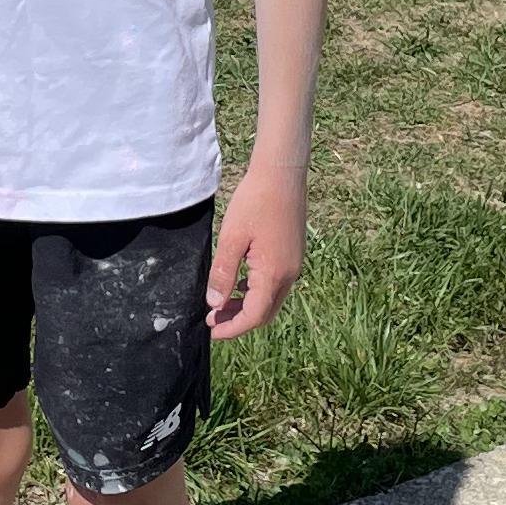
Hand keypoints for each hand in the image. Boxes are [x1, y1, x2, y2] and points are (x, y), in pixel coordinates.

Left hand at [206, 158, 306, 338]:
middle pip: (265, 312)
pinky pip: (276, 284)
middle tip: (213, 320)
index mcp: (274, 273)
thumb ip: (223, 274)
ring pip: (271, 299)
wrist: (282, 174)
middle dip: (239, 321)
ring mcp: (293, 264)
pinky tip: (239, 284)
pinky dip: (257, 292)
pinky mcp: (292, 254)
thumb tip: (215, 304)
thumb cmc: (255, 201)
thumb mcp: (232, 239)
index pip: (254, 315)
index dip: (232, 328)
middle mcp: (289, 274)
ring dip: (248, 306)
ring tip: (221, 305)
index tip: (211, 331)